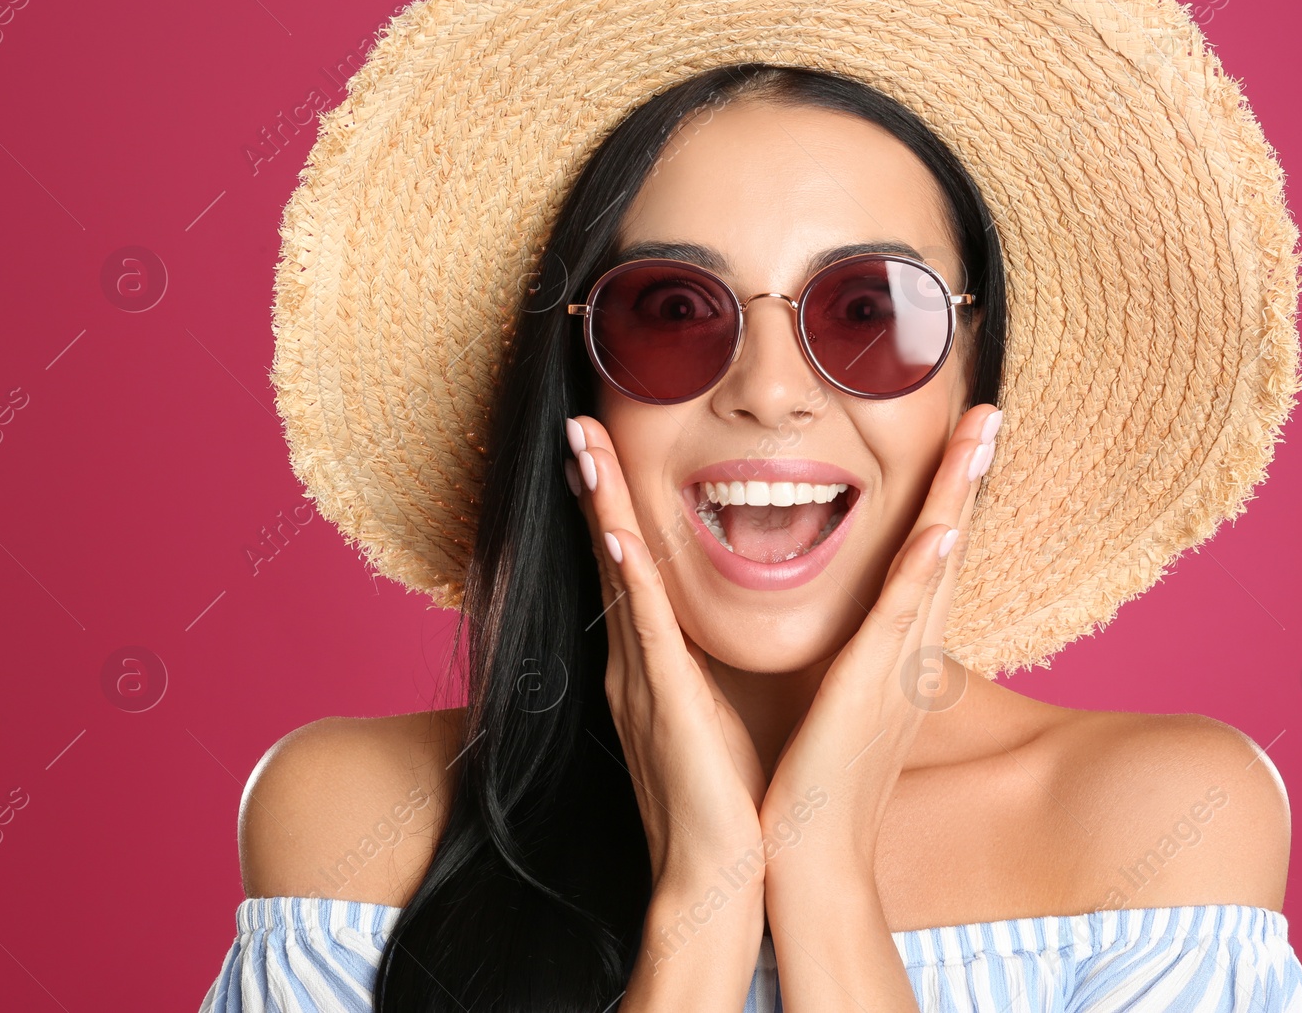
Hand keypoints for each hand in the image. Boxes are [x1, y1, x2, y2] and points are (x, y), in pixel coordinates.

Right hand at [564, 416, 767, 890]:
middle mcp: (633, 663)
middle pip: (610, 556)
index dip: (613, 504)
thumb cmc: (720, 799)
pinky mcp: (663, 707)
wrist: (713, 879)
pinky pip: (646, 631)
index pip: (628, 567)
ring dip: (603, 508)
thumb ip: (696, 667)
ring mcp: (641, 682)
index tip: (604, 447)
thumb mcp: (708, 713)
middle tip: (580, 422)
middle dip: (595, 486)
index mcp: (649, 663)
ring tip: (586, 447)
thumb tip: (704, 629)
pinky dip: (630, 579)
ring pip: (619, 577)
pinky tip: (617, 533)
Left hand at [758, 404, 1001, 884]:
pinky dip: (924, 572)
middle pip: (949, 548)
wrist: (811, 857)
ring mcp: (896, 670)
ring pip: (935, 566)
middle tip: (992, 411)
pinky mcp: (868, 691)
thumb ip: (853, 657)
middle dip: (969, 477)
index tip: (962, 441)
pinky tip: (942, 527)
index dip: (950, 497)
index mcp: (897, 654)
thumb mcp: (841, 702)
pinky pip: (900, 621)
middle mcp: (909, 654)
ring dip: (958, 497)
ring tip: (980, 434)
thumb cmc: (817, 785)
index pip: (930, 560)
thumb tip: (852, 626)